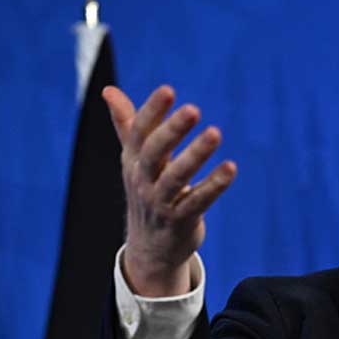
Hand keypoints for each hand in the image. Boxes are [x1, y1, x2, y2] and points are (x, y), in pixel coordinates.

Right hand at [103, 85, 236, 296]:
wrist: (150, 249)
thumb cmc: (147, 192)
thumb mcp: (134, 160)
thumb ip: (128, 125)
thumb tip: (108, 90)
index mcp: (133, 161)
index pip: (139, 132)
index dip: (152, 111)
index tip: (168, 90)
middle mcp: (142, 180)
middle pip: (154, 152)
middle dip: (172, 130)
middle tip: (193, 109)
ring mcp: (160, 203)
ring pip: (176, 178)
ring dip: (195, 155)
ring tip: (215, 133)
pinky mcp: (180, 222)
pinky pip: (197, 202)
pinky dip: (213, 185)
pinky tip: (231, 168)